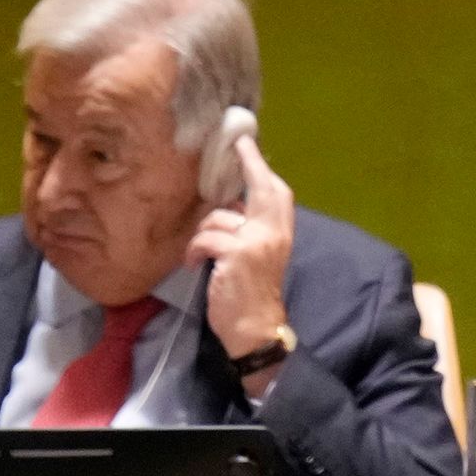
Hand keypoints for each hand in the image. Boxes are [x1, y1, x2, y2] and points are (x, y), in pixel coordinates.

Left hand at [190, 132, 298, 394]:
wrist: (255, 330)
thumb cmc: (252, 295)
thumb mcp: (258, 258)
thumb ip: (252, 231)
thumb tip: (232, 207)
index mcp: (281, 234)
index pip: (276, 193)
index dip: (261, 168)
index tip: (246, 145)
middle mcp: (274, 233)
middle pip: (261, 188)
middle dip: (248, 164)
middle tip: (236, 145)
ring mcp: (256, 243)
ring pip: (219, 218)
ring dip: (202, 234)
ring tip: (199, 255)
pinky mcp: (236, 254)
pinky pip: (205, 237)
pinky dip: (194, 251)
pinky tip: (194, 264)